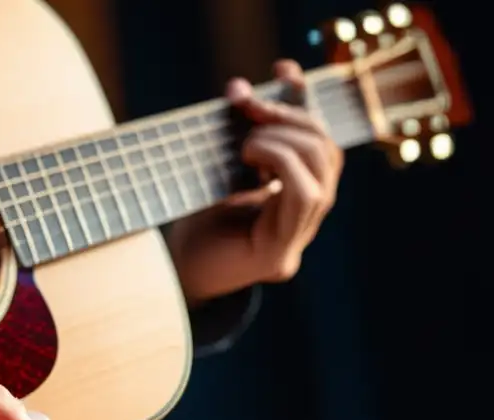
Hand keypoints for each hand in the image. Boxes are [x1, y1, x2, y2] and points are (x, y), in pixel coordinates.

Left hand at [169, 59, 343, 303]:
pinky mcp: (279, 255)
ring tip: (246, 143)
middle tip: (249, 109)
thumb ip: (238, 137)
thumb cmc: (190, 224)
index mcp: (296, 199)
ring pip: (322, 171)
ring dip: (283, 140)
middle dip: (290, 118)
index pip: (321, 142)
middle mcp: (305, 220)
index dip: (305, 102)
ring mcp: (297, 241)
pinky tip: (249, 159)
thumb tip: (240, 89)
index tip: (282, 69)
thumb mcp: (219, 171)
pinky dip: (280, 164)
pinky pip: (304, 194)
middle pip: (327, 151)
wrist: (166, 275)